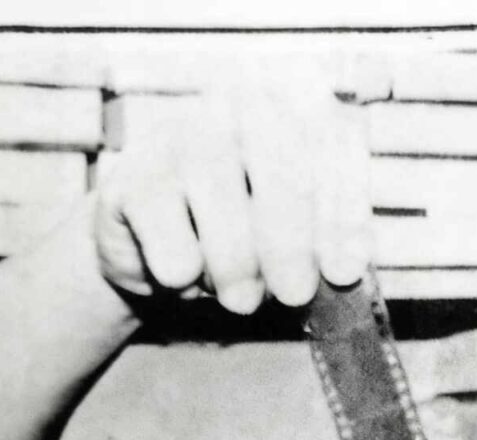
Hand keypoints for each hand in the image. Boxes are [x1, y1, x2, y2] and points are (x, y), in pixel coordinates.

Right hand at [93, 56, 379, 312]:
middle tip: (294, 295)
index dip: (344, 218)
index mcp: (290, 108)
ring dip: (239, 270)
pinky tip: (180, 273)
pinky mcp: (131, 181)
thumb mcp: (295, 234)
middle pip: (285, 178)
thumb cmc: (239, 237)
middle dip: (293, 249)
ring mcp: (179, 138)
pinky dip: (184, 275)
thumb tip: (346, 268)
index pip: (334, 152)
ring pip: (226, 211)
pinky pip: (173, 245)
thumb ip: (327, 239)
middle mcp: (236, 106)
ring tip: (239, 296)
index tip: (344, 273)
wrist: (153, 248)